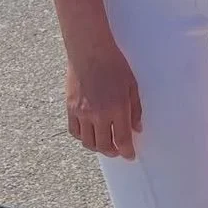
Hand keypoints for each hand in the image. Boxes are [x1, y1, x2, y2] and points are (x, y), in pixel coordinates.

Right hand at [66, 42, 141, 159]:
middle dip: (113, 151)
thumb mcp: (132, 85)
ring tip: (104, 144)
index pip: (122, 139)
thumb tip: (137, 128)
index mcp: (117, 108)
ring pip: (88, 142)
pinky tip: (90, 134)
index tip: (130, 155)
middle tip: (118, 151)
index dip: (127, 151)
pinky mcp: (70, 108)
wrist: (90, 51)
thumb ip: (135, 109)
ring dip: (98, 147)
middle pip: (104, 145)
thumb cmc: (114, 64)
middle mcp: (98, 114)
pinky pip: (75, 132)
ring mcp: (82, 112)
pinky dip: (83, 137)